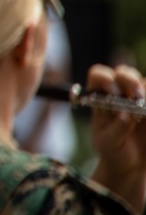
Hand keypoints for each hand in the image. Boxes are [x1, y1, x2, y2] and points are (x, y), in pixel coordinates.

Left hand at [88, 63, 145, 211]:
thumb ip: (116, 129)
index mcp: (101, 98)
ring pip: (145, 81)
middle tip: (137, 97)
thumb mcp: (108, 144)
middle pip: (125, 72)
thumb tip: (126, 114)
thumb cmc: (113, 152)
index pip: (99, 75)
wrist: (131, 166)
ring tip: (145, 110)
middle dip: (131, 81)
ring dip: (145, 91)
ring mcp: (140, 99)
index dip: (105, 78)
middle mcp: (120, 93)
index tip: (113, 92)